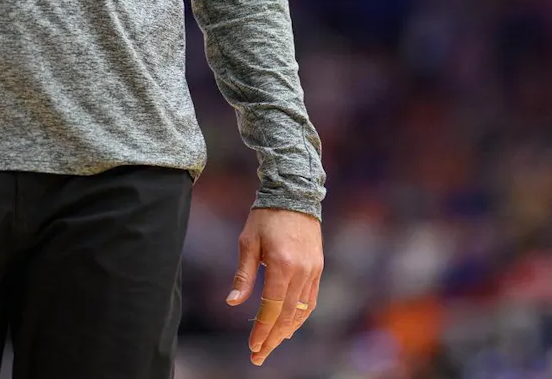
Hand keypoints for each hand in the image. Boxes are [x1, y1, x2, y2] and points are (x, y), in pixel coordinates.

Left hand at [225, 206, 322, 365]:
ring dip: (287, 331)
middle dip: (273, 338)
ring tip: (271, 345)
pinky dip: (299, 317)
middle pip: (287, 316)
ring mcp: (313, 272)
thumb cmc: (265, 217)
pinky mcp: (318, 269)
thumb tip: (233, 303)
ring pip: (301, 312)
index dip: (262, 330)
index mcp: (281, 265)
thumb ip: (243, 276)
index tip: (253, 347)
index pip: (271, 308)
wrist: (294, 196)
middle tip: (259, 356)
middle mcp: (301, 272)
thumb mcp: (248, 243)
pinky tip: (289, 326)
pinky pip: (310, 301)